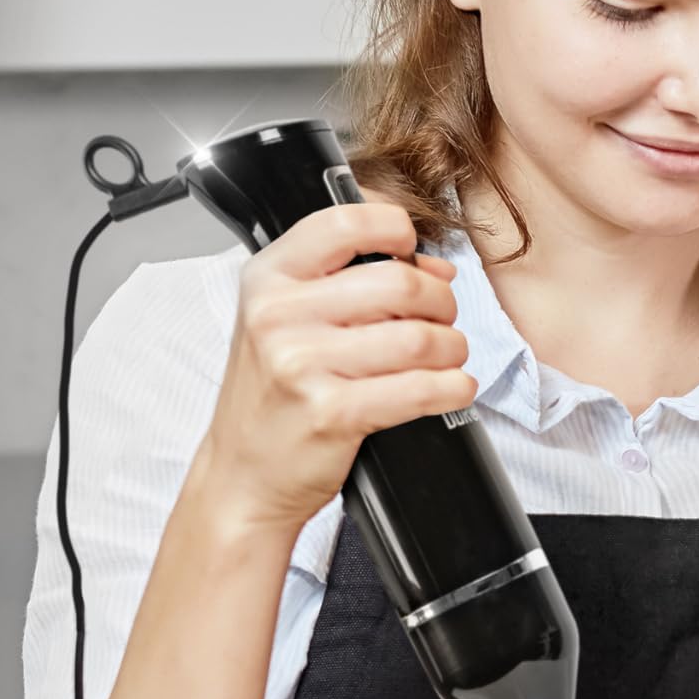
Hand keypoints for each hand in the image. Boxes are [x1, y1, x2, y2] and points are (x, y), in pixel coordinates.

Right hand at [194, 201, 472, 543]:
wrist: (244, 474)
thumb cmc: (275, 396)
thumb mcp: (289, 321)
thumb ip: (352, 282)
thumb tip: (436, 269)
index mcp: (269, 279)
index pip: (344, 223)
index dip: (396, 230)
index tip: (412, 252)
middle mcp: (279, 315)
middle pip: (399, 283)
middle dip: (440, 303)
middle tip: (440, 322)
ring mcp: (303, 364)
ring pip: (419, 337)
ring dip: (451, 349)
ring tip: (445, 360)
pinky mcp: (334, 413)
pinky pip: (421, 389)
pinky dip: (453, 388)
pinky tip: (452, 389)